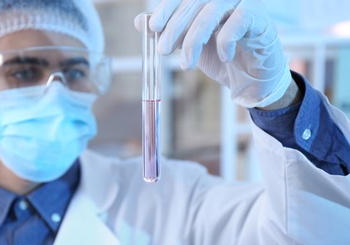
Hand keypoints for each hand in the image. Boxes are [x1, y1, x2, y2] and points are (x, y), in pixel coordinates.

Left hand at [134, 0, 291, 107]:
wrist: (251, 80)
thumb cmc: (221, 59)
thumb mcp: (189, 47)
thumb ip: (169, 33)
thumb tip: (141, 22)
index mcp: (208, 2)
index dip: (167, 9)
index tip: (153, 28)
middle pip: (195, 2)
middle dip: (176, 28)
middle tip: (163, 51)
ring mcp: (244, 4)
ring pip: (212, 10)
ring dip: (194, 39)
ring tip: (186, 64)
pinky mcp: (260, 19)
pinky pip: (239, 20)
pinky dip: (225, 40)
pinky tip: (224, 57)